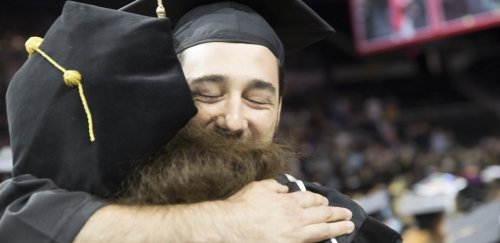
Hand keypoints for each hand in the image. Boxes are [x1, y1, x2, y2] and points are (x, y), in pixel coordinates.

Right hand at [223, 179, 354, 241]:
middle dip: (338, 213)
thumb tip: (285, 188)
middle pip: (323, 214)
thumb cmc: (242, 207)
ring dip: (338, 228)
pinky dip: (322, 242)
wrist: (231, 228)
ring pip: (323, 230)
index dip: (321, 200)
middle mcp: (296, 217)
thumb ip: (274, 186)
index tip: (326, 201)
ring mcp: (295, 235)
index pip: (312, 199)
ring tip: (348, 227)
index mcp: (289, 201)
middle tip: (348, 214)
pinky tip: (328, 242)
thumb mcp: (258, 187)